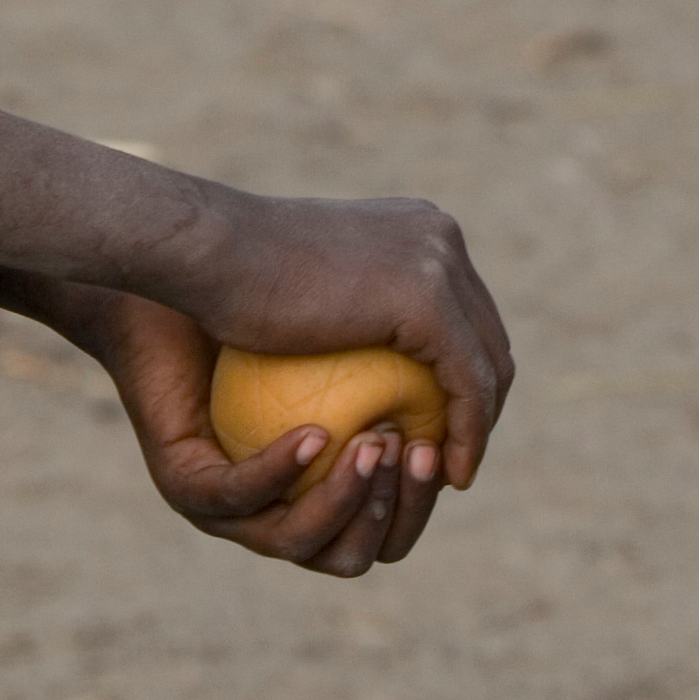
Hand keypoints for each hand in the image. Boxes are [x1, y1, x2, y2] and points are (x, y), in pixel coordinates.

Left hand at [81, 292, 446, 572]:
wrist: (174, 273)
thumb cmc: (267, 291)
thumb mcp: (360, 323)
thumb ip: (416, 351)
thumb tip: (491, 367)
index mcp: (325, 490)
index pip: (397, 521)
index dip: (433, 497)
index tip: (457, 446)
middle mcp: (275, 513)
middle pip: (359, 552)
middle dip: (403, 508)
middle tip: (426, 452)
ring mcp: (226, 508)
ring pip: (303, 544)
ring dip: (350, 503)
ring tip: (377, 444)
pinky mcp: (183, 483)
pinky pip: (237, 496)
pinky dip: (279, 471)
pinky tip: (312, 433)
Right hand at [149, 185, 512, 492]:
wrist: (207, 251)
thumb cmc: (231, 273)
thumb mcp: (306, 281)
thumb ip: (346, 301)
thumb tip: (358, 335)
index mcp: (416, 225)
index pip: (464, 311)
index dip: (459, 374)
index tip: (433, 427)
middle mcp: (439, 235)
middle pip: (486, 336)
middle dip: (478, 405)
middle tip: (448, 459)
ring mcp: (438, 261)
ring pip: (490, 365)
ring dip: (479, 428)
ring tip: (448, 474)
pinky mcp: (428, 299)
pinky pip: (468, 385)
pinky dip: (467, 434)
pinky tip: (449, 472)